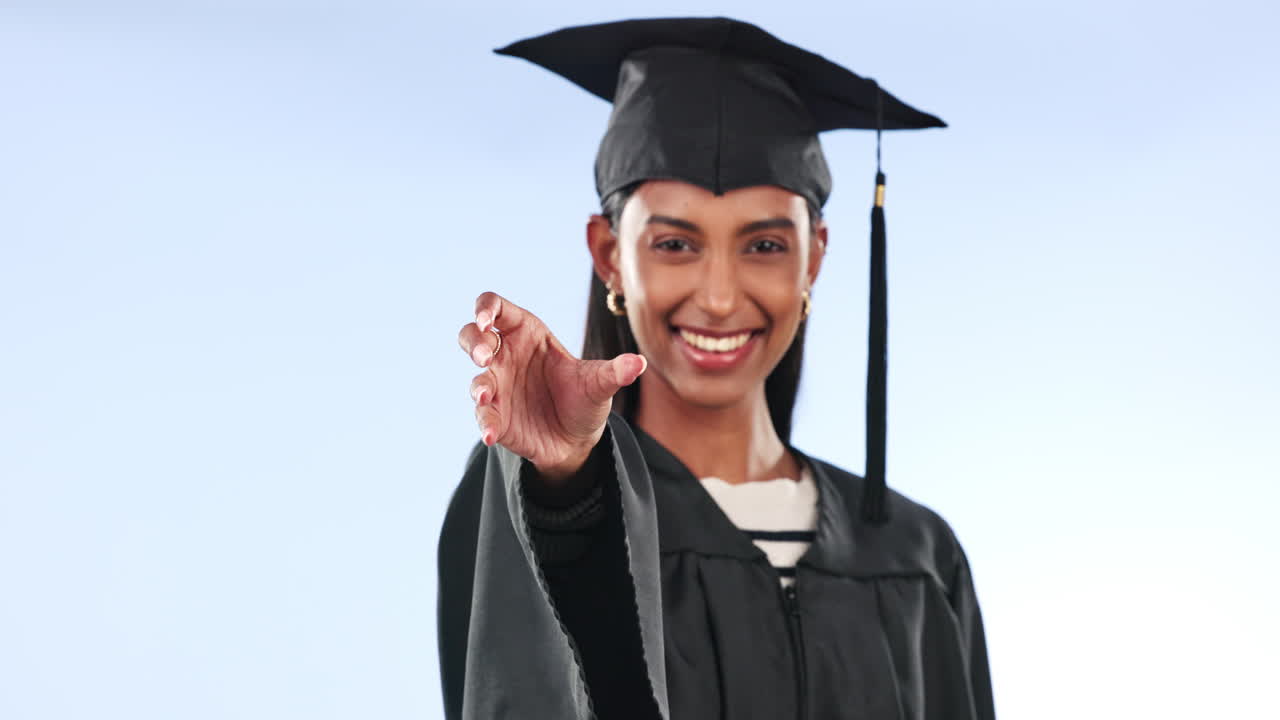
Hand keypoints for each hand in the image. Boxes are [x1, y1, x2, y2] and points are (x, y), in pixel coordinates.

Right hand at [457, 291, 645, 483]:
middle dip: (474, 342)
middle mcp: (506, 356)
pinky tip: (491, 434)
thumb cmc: (586, 399)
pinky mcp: (495, 416)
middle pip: (473, 336)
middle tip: (486, 356)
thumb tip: (639, 364)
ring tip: (487, 395)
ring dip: (478, 385)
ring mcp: (497, 386)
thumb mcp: (600, 384)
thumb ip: (615, 372)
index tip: (487, 319)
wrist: (579, 440)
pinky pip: (483, 416)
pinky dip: (484, 423)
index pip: (496, 308)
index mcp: (527, 334)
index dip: (485, 308)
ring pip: (475, 377)